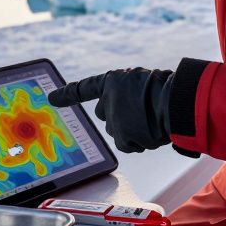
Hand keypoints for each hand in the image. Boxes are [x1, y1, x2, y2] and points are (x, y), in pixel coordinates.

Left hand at [49, 68, 173, 152]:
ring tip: (154, 119)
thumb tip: (133, 115)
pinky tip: (154, 131)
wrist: (175, 102)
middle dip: (120, 116)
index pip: (85, 88)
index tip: (51, 98)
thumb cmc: (166, 89)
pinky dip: (142, 141)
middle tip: (142, 112)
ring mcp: (113, 121)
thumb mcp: (144, 82)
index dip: (68, 93)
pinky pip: (131, 144)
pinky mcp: (121, 138)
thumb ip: (129, 94)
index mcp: (112, 81)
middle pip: (107, 114)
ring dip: (135, 129)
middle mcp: (107, 101)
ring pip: (120, 131)